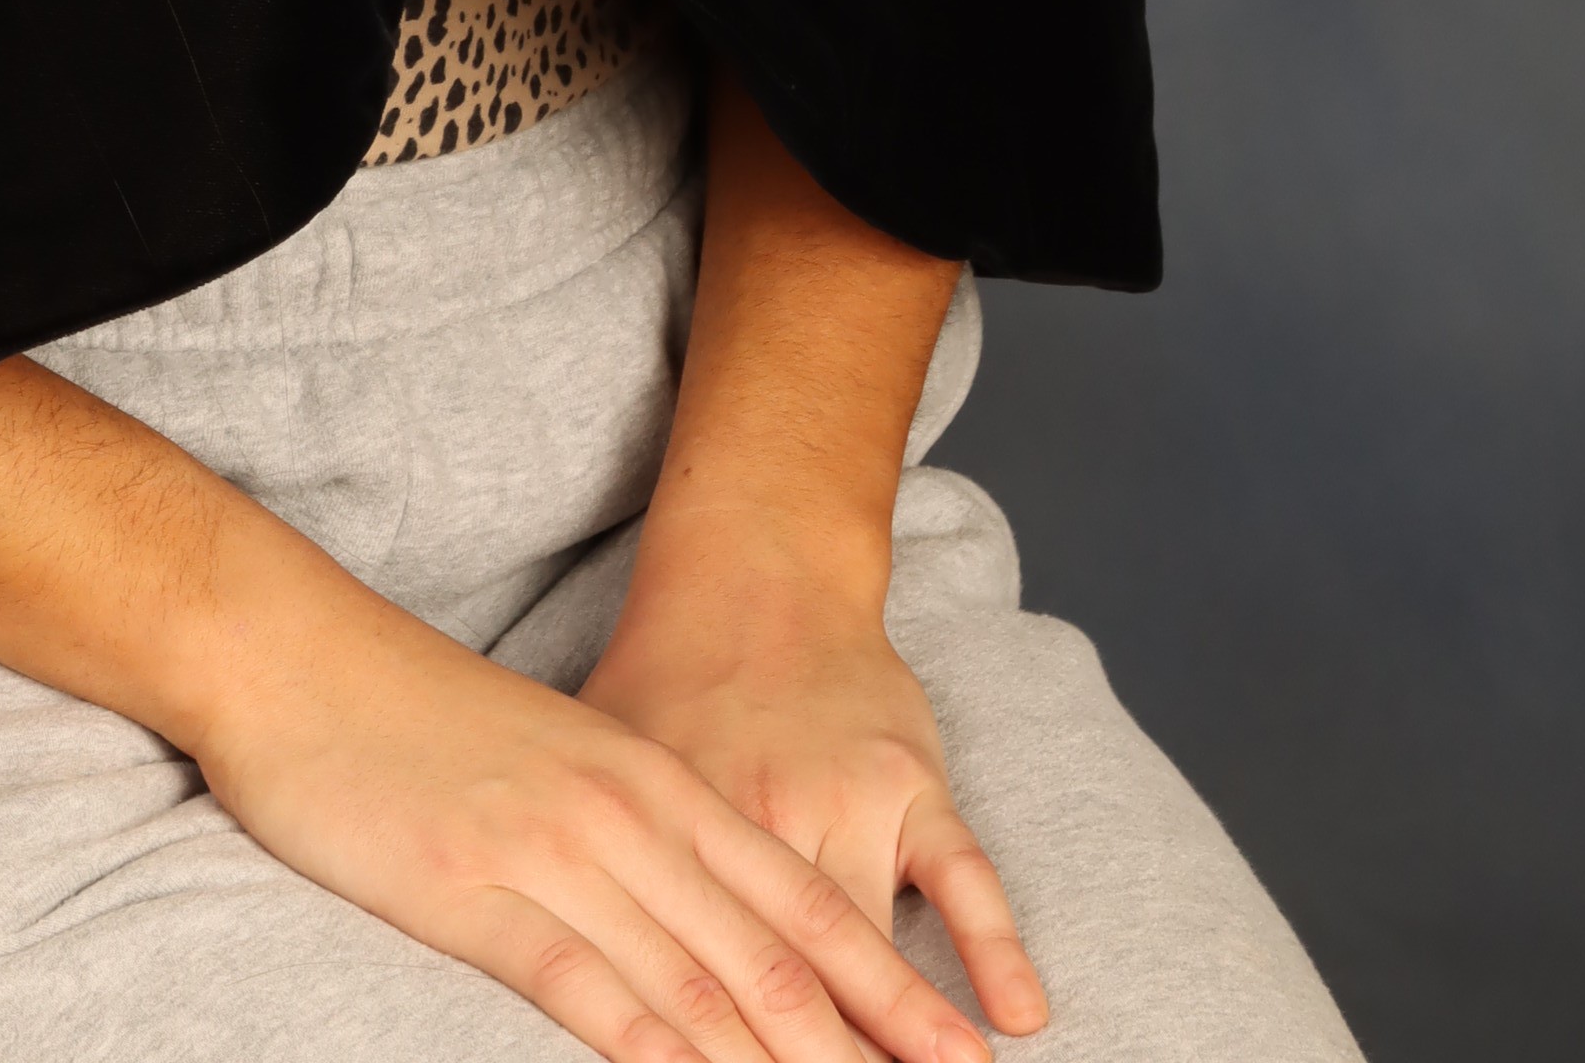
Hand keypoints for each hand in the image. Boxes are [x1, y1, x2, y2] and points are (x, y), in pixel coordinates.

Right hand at [193, 584, 1003, 1062]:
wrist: (296, 653)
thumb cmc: (414, 715)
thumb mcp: (551, 763)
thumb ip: (622, 837)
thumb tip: (681, 927)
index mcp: (653, 782)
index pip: (798, 904)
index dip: (886, 988)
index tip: (956, 1055)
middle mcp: (627, 815)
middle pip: (774, 956)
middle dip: (866, 1045)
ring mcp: (557, 852)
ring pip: (701, 983)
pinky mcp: (480, 889)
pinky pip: (587, 987)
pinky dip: (655, 1050)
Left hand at [582, 548, 1045, 1041]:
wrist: (755, 571)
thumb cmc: (667, 679)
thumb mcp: (605, 768)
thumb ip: (595, 868)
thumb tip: (565, 974)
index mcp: (674, 828)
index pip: (696, 977)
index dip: (715, 1055)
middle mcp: (759, 817)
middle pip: (785, 980)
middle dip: (811, 1062)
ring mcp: (843, 797)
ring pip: (867, 943)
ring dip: (898, 1033)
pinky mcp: (910, 776)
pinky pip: (963, 870)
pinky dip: (992, 943)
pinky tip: (1019, 1014)